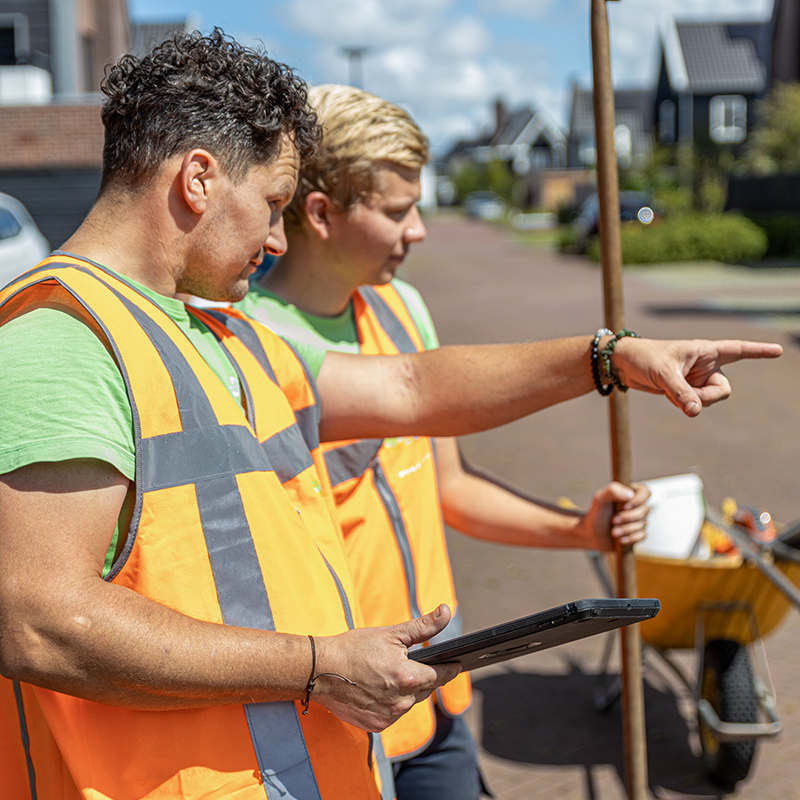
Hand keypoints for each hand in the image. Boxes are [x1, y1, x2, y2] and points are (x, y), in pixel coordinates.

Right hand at [311, 605, 460, 731]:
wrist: (319, 670)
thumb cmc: (354, 648)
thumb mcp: (391, 633)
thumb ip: (423, 626)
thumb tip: (446, 612)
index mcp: (408, 678)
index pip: (441, 675)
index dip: (449, 668)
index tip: (456, 663)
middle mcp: (401, 702)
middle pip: (424, 689)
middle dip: (421, 676)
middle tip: (408, 662)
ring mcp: (388, 716)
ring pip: (409, 703)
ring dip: (405, 690)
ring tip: (387, 673)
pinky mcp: (376, 726)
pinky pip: (392, 714)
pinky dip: (390, 702)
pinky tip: (377, 688)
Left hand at [577, 481, 649, 551]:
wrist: (592, 534)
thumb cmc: (597, 514)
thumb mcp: (600, 498)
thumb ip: (613, 490)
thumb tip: (630, 494)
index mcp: (630, 493)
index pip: (645, 491)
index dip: (639, 500)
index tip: (625, 506)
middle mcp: (637, 506)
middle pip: (645, 509)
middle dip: (628, 517)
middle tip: (613, 520)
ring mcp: (639, 520)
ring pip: (643, 524)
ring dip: (627, 529)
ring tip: (613, 531)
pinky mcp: (638, 533)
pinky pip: (642, 535)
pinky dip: (631, 538)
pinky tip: (620, 539)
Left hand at [613, 338, 782, 416]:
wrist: (624, 364)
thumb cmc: (644, 358)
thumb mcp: (663, 374)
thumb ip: (681, 393)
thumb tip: (695, 412)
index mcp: (705, 350)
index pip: (738, 350)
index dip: (758, 351)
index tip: (778, 350)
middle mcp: (705, 365)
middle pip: (723, 391)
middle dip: (707, 398)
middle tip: (687, 397)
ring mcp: (697, 379)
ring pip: (708, 401)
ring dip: (692, 402)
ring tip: (670, 390)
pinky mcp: (686, 390)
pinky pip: (694, 404)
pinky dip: (683, 404)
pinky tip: (668, 395)